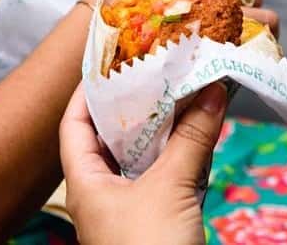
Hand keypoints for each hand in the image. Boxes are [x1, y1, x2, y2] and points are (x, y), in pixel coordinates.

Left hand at [60, 82, 227, 244]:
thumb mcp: (170, 187)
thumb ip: (191, 138)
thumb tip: (212, 93)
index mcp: (85, 183)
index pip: (74, 124)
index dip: (87, 92)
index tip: (108, 65)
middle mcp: (100, 195)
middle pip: (109, 139)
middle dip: (134, 108)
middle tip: (153, 76)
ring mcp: (125, 210)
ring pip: (139, 160)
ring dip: (160, 134)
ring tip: (178, 98)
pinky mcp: (151, 222)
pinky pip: (160, 180)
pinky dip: (175, 159)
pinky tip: (195, 140)